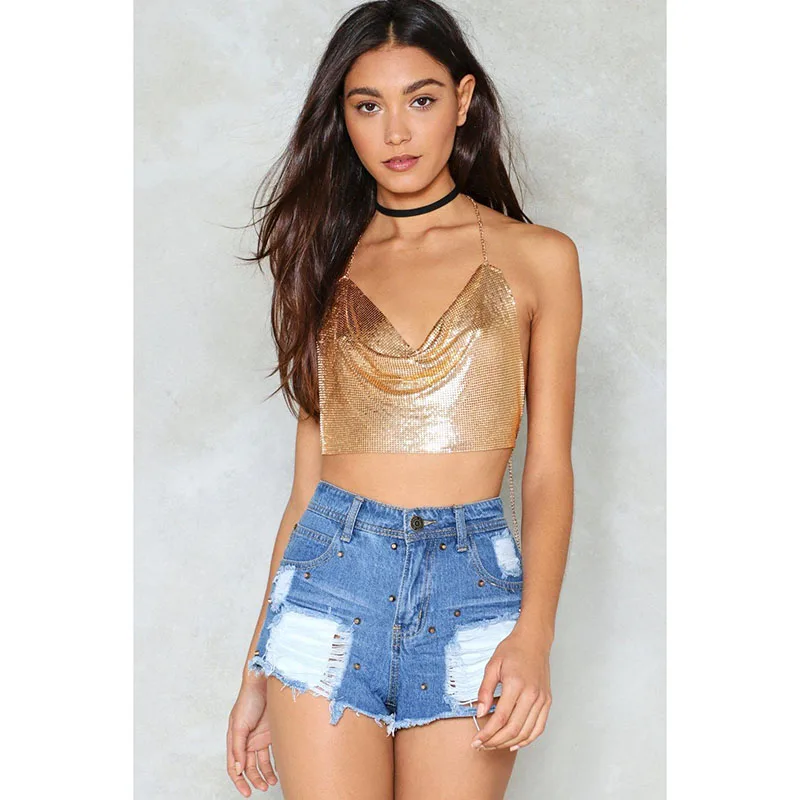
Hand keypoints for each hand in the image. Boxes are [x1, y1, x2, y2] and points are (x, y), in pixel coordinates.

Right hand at [227, 680, 277, 795]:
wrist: (265, 682)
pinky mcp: (272, 733)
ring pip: (261, 762)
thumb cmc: (248, 700)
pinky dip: (275, 762)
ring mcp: (260, 737)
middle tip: (262, 788)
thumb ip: (237, 747)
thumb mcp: (238, 724)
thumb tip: (238, 770)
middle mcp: (247, 741)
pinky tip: (280, 770)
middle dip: (255, 779)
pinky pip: (272, 752)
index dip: (239, 781)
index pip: (234, 766)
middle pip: (249, 767)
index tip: (246, 792)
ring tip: (272, 782)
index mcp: (235, 740)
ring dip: (266, 774)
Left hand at [470, 630, 551, 751]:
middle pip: (514, 729)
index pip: (501, 718)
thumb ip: (485, 690)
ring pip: (526, 732)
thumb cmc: (512, 650)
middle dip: (495, 742)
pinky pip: (539, 728)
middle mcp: (532, 694)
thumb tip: (479, 712)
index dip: (487, 733)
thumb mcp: (492, 665)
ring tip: (494, 745)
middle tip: (482, 746)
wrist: (533, 641)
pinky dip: (527, 739)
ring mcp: (542, 699)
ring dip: (509, 743)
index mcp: (516, 684)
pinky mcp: (547, 702)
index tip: (476, 740)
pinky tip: (515, 743)